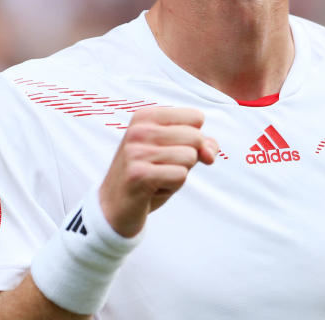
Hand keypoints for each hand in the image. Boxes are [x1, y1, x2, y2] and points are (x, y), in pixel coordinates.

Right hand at [99, 107, 217, 237]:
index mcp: (146, 116)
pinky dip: (173, 186)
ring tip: (157, 178)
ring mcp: (136, 151)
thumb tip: (210, 153)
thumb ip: (200, 144)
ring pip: (190, 157)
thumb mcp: (175, 153)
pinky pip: (181, 175)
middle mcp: (139, 129)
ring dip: (179, 174)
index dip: (195, 139)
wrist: (114, 208)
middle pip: (196, 137)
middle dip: (188, 159)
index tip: (171, 151)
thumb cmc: (148, 175)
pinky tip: (153, 189)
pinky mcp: (138, 174)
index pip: (196, 117)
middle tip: (162, 168)